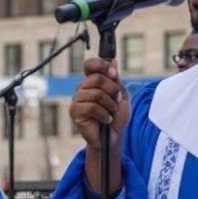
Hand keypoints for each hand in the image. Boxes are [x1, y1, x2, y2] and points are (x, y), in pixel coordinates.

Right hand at [71, 58, 129, 193]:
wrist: (114, 136)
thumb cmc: (116, 116)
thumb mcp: (122, 95)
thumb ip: (116, 80)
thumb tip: (113, 62)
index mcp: (93, 82)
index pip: (90, 64)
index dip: (101, 65)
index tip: (114, 73)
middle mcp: (83, 88)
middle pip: (96, 78)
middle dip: (112, 89)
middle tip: (117, 100)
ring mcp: (77, 100)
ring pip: (95, 93)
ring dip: (109, 104)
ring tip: (111, 112)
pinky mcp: (75, 112)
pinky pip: (91, 107)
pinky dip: (103, 114)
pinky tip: (105, 119)